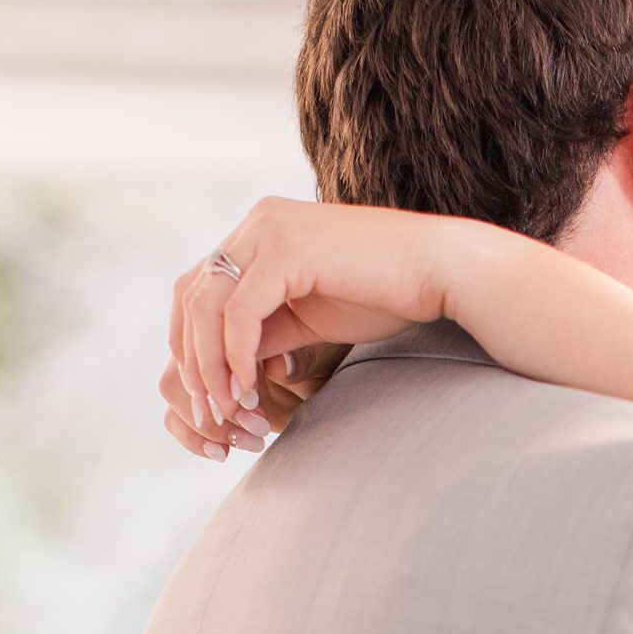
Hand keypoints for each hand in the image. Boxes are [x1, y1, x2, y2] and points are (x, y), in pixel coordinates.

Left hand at [163, 196, 488, 453]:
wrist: (442, 271)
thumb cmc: (388, 296)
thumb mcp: (310, 319)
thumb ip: (264, 334)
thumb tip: (223, 372)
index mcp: (261, 231)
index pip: (198, 290)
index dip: (194, 347)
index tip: (213, 398)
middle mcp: (258, 221)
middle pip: (190, 297)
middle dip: (193, 360)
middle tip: (211, 412)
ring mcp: (269, 229)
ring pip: (205, 305)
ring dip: (209, 364)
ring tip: (228, 408)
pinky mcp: (287, 249)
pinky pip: (238, 311)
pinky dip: (234, 355)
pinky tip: (249, 389)